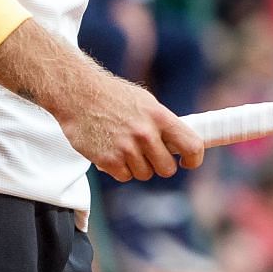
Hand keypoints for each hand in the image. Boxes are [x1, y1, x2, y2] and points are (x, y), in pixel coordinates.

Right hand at [56, 70, 204, 182]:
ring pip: (145, 174)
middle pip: (167, 169)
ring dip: (138, 166)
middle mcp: (146, 134)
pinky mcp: (108, 160)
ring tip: (126, 148)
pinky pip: (124, 177)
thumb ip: (163, 123)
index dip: (194, 159)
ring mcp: (127, 148)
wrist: (78, 95)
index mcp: (160, 117)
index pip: (192, 146)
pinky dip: (120, 169)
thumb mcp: (146, 102)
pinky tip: (113, 152)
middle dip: (160, 165)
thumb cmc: (113, 96)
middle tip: (150, 155)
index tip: (187, 162)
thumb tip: (180, 143)